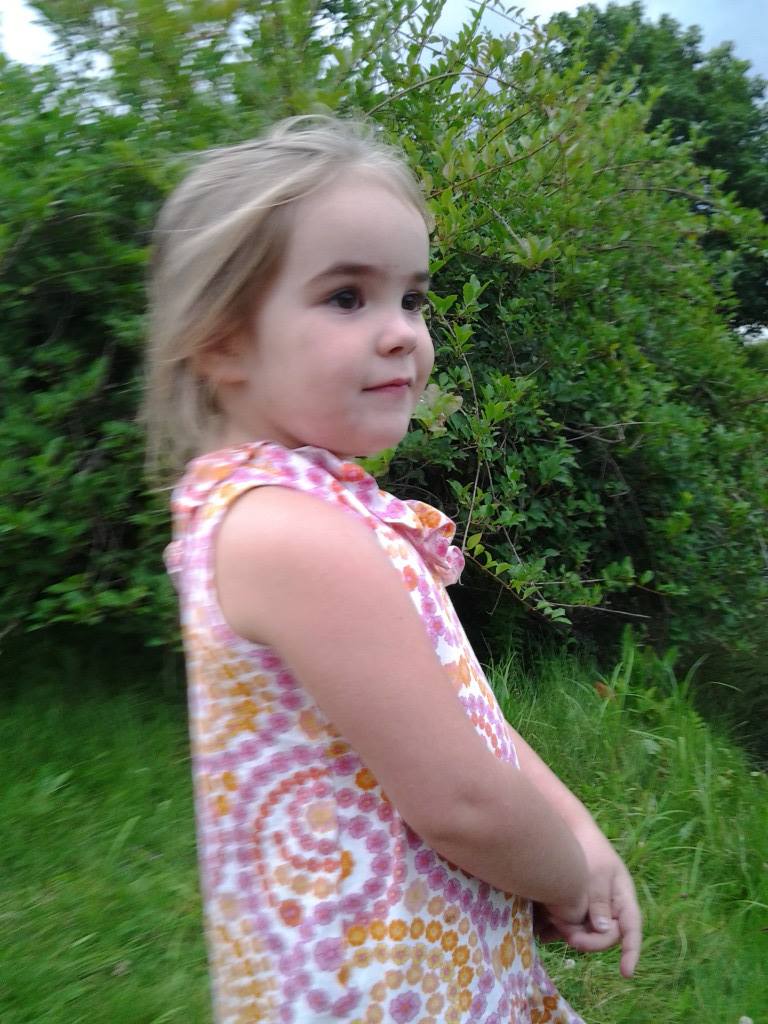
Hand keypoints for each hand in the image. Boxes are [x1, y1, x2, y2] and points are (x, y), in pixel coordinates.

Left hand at [544, 824, 641, 977]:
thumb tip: (604, 928)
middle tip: (568, 936)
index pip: (631, 929)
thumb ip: (600, 901)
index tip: (625, 972)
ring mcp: (593, 907)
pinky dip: (559, 928)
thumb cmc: (588, 848)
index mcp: (622, 898)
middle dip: (588, 940)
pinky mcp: (577, 906)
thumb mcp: (596, 874)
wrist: (568, 830)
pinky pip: (572, 925)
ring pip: (587, 932)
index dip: (631, 952)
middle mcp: (610, 906)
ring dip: (571, 933)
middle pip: (605, 935)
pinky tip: (543, 929)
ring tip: (551, 923)